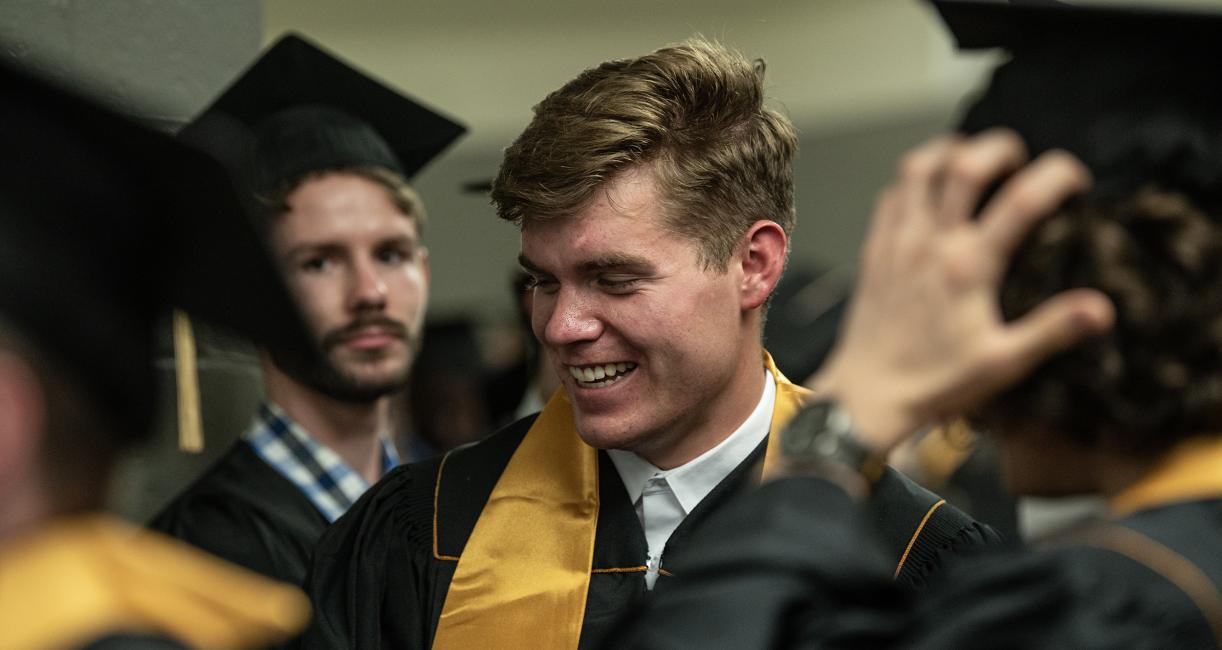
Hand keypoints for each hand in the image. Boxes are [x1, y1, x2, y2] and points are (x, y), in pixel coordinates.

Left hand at [811, 129, 1114, 455]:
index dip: (1057, 175)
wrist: (866, 396)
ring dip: (949, 152)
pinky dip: (913, 180)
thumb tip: (1103, 307)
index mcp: (969, 266)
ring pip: (918, 169)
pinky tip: (929, 191)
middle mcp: (930, 243)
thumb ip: (1054, 329)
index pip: (1022, 200)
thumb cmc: (935, 383)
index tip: (1075, 179)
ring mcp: (897, 243)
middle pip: (964, 164)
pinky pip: (891, 195)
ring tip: (972, 159)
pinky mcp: (874, 251)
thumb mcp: (1004, 362)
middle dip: (999, 147)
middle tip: (1019, 158)